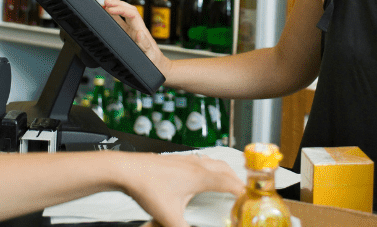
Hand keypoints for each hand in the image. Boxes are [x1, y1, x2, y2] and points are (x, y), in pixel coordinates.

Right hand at [103, 0, 172, 76]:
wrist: (158, 67)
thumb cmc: (154, 62)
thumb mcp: (150, 55)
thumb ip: (145, 44)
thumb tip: (140, 33)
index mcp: (141, 31)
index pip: (132, 14)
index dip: (120, 9)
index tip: (110, 9)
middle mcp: (137, 29)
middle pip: (128, 10)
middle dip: (118, 4)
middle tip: (106, 1)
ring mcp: (132, 31)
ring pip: (124, 15)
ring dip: (116, 7)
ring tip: (107, 1)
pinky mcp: (129, 36)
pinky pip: (121, 23)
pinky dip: (114, 16)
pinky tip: (109, 14)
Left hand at [120, 153, 244, 226]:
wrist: (127, 170)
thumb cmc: (146, 186)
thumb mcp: (168, 216)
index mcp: (199, 177)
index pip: (229, 182)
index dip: (242, 191)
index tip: (250, 199)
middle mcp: (195, 165)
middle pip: (225, 169)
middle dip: (236, 180)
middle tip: (241, 191)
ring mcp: (185, 160)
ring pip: (212, 162)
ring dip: (223, 171)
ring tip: (226, 182)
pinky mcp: (175, 160)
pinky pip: (200, 161)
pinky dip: (208, 168)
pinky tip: (200, 176)